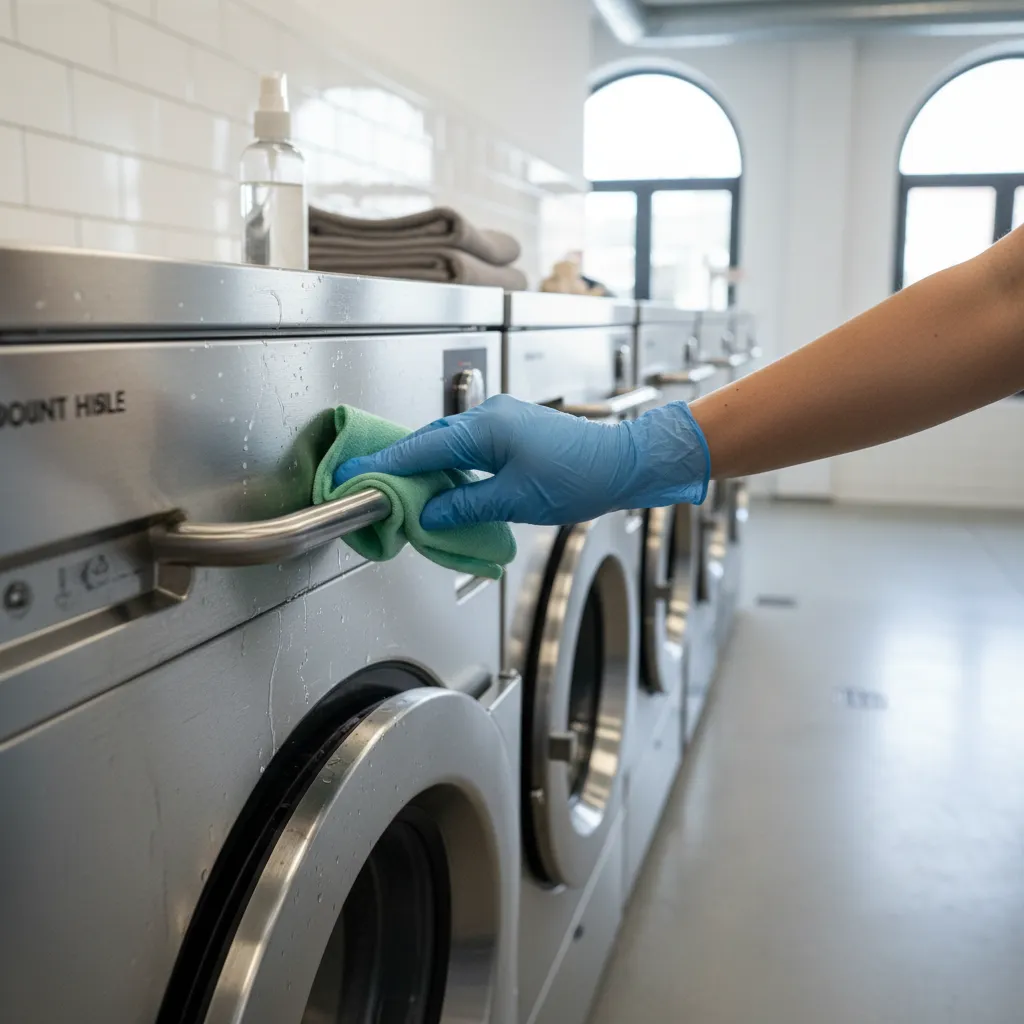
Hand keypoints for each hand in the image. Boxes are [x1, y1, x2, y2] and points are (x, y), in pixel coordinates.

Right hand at [332, 394, 710, 528]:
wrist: (624, 463)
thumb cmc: (579, 477)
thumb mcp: (515, 500)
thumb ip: (464, 506)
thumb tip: (429, 514)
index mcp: (486, 428)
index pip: (422, 448)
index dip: (385, 463)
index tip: (355, 474)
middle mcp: (491, 416)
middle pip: (430, 440)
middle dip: (400, 464)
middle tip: (371, 486)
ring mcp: (502, 420)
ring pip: (448, 443)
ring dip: (425, 466)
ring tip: (402, 492)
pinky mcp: (512, 429)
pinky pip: (467, 445)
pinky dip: (449, 464)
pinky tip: (443, 484)